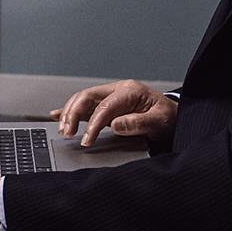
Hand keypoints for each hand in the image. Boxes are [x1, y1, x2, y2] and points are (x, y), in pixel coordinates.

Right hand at [52, 79, 176, 145]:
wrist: (174, 117)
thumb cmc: (168, 118)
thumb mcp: (159, 121)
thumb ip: (138, 123)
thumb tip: (115, 124)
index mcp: (130, 91)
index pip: (105, 106)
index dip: (93, 124)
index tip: (87, 140)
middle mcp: (117, 90)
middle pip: (87, 96)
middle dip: (73, 114)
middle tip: (67, 132)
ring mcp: (110, 96)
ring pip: (82, 99)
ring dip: (69, 113)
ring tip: (63, 130)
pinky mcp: (107, 105)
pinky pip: (85, 106)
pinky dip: (70, 110)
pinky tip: (58, 115)